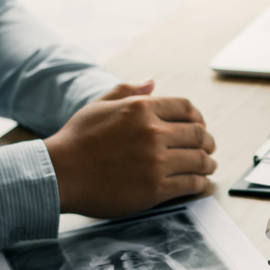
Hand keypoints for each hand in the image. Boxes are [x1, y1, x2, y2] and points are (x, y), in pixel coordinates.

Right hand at [44, 80, 217, 217]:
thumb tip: (152, 81)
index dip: (198, 117)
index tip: (200, 125)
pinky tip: (201, 184)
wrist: (59, 175)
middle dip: (208, 141)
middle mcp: (153, 132)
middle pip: (198, 134)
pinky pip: (191, 184)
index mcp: (142, 108)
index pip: (186, 108)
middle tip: (210, 148)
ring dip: (209, 163)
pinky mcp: (156, 188)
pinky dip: (201, 184)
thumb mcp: (99, 105)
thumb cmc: (76, 140)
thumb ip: (128, 91)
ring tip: (209, 166)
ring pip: (199, 160)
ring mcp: (156, 161)